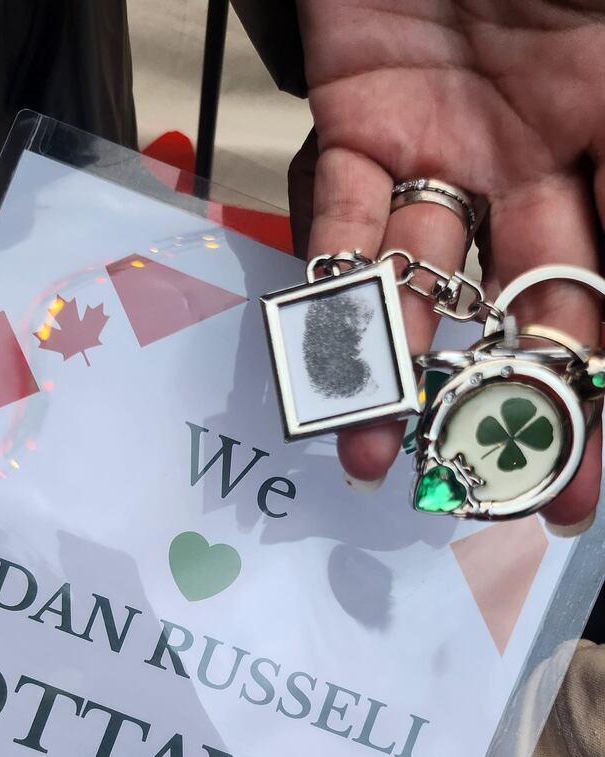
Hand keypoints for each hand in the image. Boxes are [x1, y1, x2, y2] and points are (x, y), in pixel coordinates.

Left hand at [294, 0, 604, 525]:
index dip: (592, 391)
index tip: (575, 488)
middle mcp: (536, 155)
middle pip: (520, 305)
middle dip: (502, 403)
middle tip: (475, 487)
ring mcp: (444, 143)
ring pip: (422, 280)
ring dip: (395, 369)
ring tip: (373, 453)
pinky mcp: (357, 120)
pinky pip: (343, 213)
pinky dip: (334, 281)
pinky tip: (327, 357)